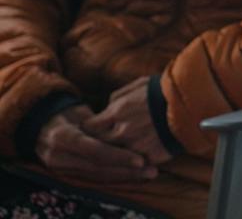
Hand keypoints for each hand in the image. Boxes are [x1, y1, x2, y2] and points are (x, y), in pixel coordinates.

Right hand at [35, 103, 157, 182]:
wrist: (42, 126)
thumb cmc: (68, 113)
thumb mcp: (81, 112)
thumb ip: (99, 121)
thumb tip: (127, 120)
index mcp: (63, 136)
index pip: (94, 150)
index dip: (117, 156)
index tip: (140, 160)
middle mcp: (60, 156)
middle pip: (98, 168)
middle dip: (125, 171)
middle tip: (150, 170)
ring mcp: (62, 167)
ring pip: (98, 176)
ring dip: (124, 177)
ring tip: (148, 174)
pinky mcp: (68, 174)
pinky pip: (95, 178)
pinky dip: (115, 177)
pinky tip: (134, 176)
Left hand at [82, 76, 171, 168]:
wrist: (193, 101)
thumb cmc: (165, 90)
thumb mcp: (138, 85)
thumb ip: (118, 97)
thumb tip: (107, 107)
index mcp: (116, 112)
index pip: (88, 128)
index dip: (88, 130)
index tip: (91, 130)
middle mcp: (121, 132)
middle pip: (97, 145)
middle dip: (97, 143)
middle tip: (102, 142)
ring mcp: (135, 146)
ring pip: (115, 157)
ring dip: (116, 154)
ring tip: (122, 150)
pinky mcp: (150, 157)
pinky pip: (136, 164)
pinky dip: (136, 161)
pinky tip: (139, 157)